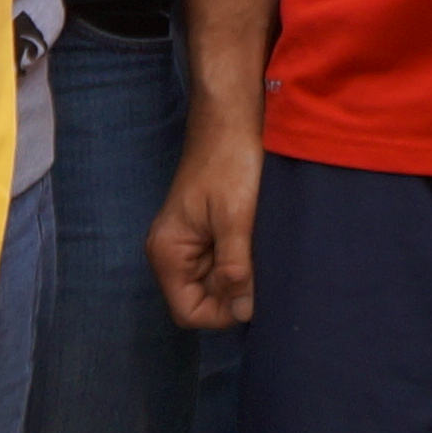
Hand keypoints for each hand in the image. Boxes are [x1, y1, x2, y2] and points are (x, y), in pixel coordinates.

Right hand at [150, 115, 263, 329]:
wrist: (231, 119)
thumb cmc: (229, 161)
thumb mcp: (235, 217)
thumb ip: (235, 267)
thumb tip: (242, 313)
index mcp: (168, 252)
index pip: (189, 313)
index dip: (223, 312)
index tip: (253, 293)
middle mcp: (172, 252)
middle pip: (203, 300)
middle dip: (234, 293)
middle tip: (263, 268)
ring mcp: (189, 243)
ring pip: (217, 283)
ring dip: (241, 276)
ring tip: (261, 250)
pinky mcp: (206, 232)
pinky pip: (223, 262)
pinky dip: (243, 260)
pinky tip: (258, 241)